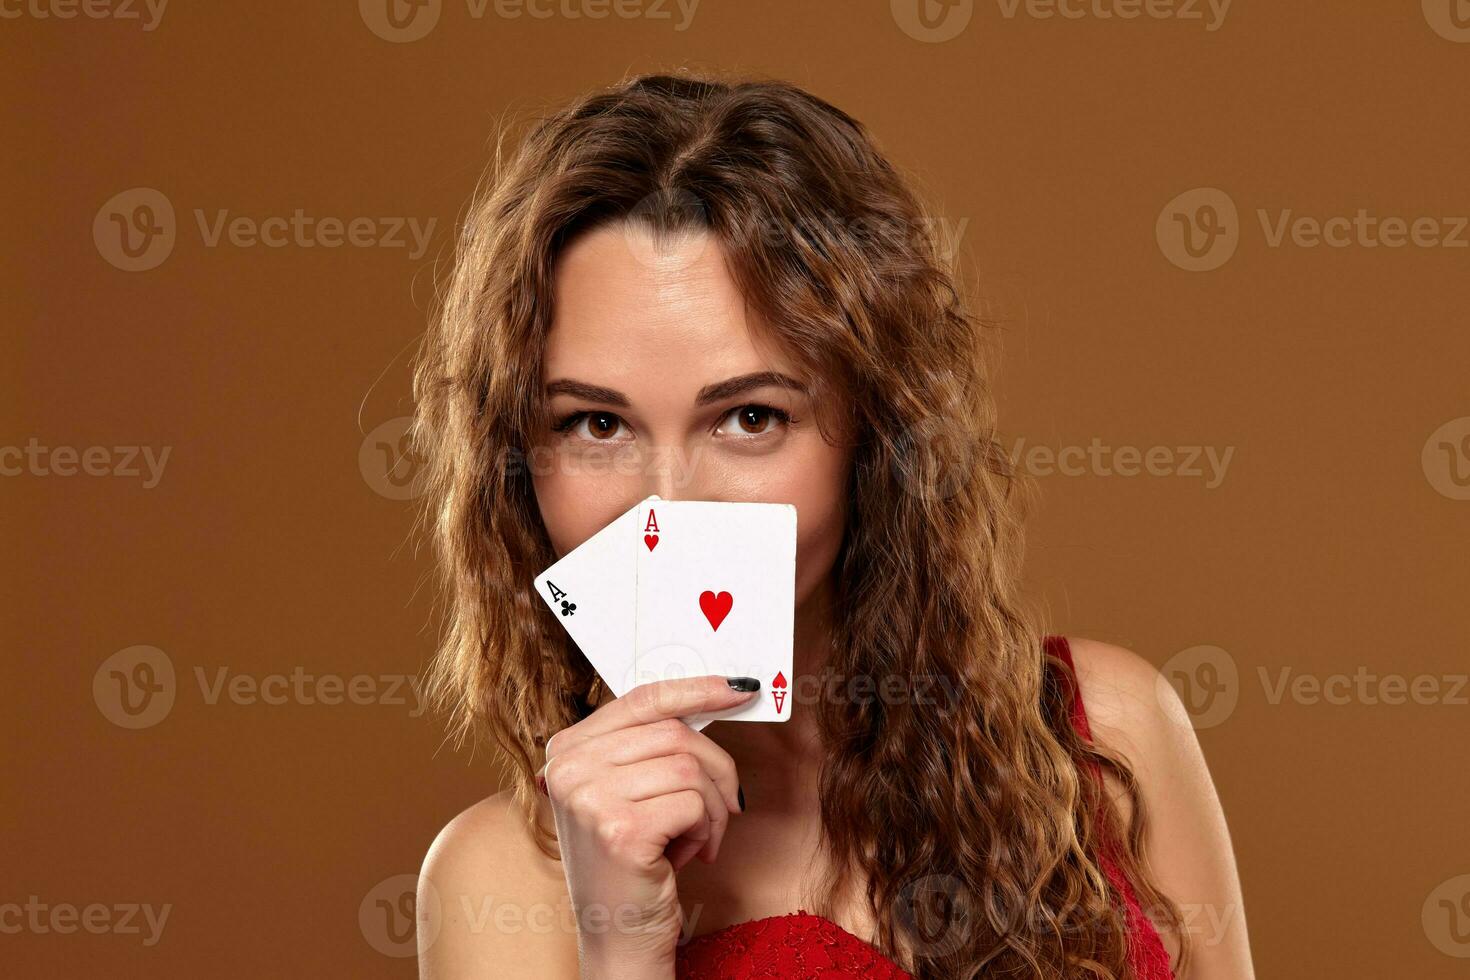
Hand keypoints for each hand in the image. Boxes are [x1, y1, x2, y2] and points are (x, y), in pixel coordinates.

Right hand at [539, 675, 757, 976]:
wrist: (617, 934)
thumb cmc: (632, 862)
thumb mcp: (629, 792)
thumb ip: (652, 745)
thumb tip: (717, 695)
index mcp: (567, 749)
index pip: (641, 699)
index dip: (695, 689)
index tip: (738, 689)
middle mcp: (568, 767)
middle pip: (674, 733)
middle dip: (717, 770)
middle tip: (725, 807)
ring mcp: (589, 797)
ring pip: (690, 768)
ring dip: (712, 808)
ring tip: (697, 838)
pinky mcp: (620, 829)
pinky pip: (694, 802)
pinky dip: (705, 830)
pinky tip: (686, 855)